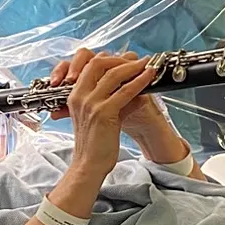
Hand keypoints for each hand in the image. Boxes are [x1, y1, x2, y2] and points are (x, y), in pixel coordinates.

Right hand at [63, 53, 156, 175]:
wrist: (88, 165)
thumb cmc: (93, 145)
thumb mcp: (95, 117)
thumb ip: (108, 101)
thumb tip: (128, 90)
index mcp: (74, 96)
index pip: (89, 66)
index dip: (108, 59)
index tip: (124, 60)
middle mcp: (80, 96)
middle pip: (98, 63)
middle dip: (119, 58)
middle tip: (136, 60)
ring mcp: (91, 103)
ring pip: (113, 74)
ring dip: (133, 66)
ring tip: (146, 64)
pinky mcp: (103, 113)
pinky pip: (125, 91)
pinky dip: (139, 81)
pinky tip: (149, 76)